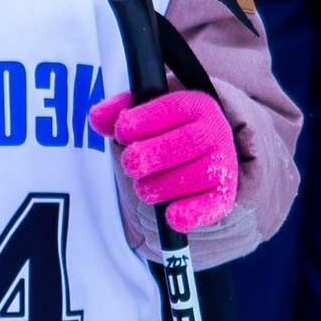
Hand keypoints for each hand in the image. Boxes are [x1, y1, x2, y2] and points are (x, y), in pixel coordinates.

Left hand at [88, 83, 240, 224]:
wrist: (196, 156)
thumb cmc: (163, 133)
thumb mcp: (144, 116)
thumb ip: (119, 113)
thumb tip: (96, 117)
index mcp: (195, 104)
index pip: (171, 108)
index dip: (142, 121)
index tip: (122, 132)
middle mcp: (215, 130)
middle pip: (186, 142)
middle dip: (150, 155)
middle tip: (131, 164)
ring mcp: (222, 162)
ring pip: (197, 174)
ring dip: (161, 185)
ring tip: (145, 188)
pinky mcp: (224, 193)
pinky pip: (215, 204)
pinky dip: (193, 213)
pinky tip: (172, 216)